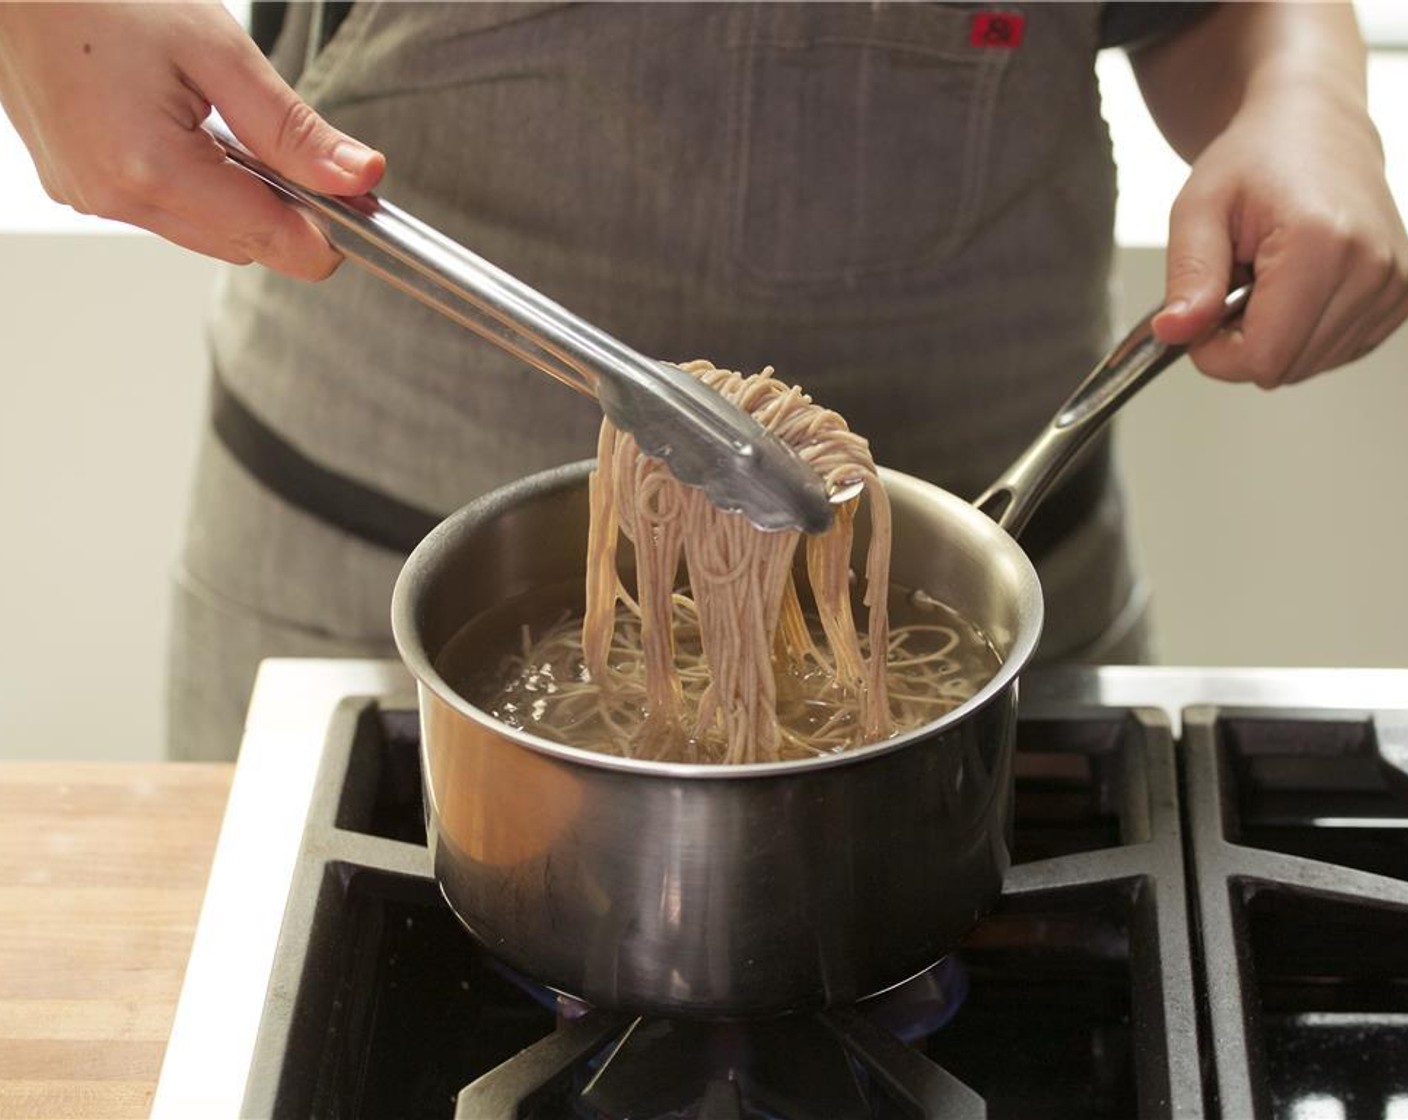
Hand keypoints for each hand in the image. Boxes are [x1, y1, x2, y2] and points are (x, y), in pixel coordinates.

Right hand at [0, 2, 384, 279]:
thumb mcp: (217, 49)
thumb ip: (292, 127)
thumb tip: (359, 176)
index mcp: (150, 168)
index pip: (271, 240)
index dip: (326, 235)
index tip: (357, 211)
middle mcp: (113, 195)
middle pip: (241, 245)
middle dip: (282, 210)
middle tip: (297, 151)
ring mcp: (88, 194)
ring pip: (204, 231)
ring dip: (235, 197)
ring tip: (223, 123)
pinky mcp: (77, 185)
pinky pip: (161, 208)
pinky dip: (191, 183)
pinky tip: (183, 127)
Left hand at [1150, 86, 1407, 387]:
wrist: (1314, 126)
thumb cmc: (1256, 158)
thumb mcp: (1198, 209)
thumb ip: (1188, 276)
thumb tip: (1174, 332)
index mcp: (1322, 243)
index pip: (1263, 358)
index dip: (1217, 353)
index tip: (1202, 316)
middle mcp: (1372, 267)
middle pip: (1285, 369)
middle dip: (1242, 343)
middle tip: (1233, 288)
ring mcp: (1394, 285)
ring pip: (1309, 366)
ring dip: (1272, 336)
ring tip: (1266, 279)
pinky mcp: (1400, 296)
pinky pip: (1334, 351)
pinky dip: (1302, 332)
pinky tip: (1293, 288)